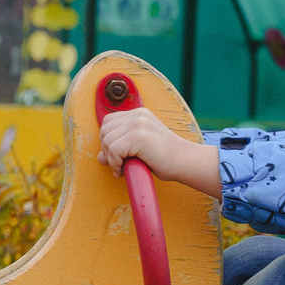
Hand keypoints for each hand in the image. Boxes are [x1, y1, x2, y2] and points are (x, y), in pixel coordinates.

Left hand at [98, 108, 220, 195]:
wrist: (184, 162)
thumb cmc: (165, 159)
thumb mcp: (139, 150)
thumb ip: (119, 148)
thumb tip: (100, 157)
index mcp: (139, 114)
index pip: (108, 122)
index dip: (109, 141)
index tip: (118, 156)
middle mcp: (137, 115)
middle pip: (104, 130)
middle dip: (107, 150)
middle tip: (120, 164)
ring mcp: (138, 124)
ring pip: (106, 140)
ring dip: (111, 159)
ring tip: (123, 167)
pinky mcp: (138, 136)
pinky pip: (113, 150)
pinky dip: (115, 163)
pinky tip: (124, 170)